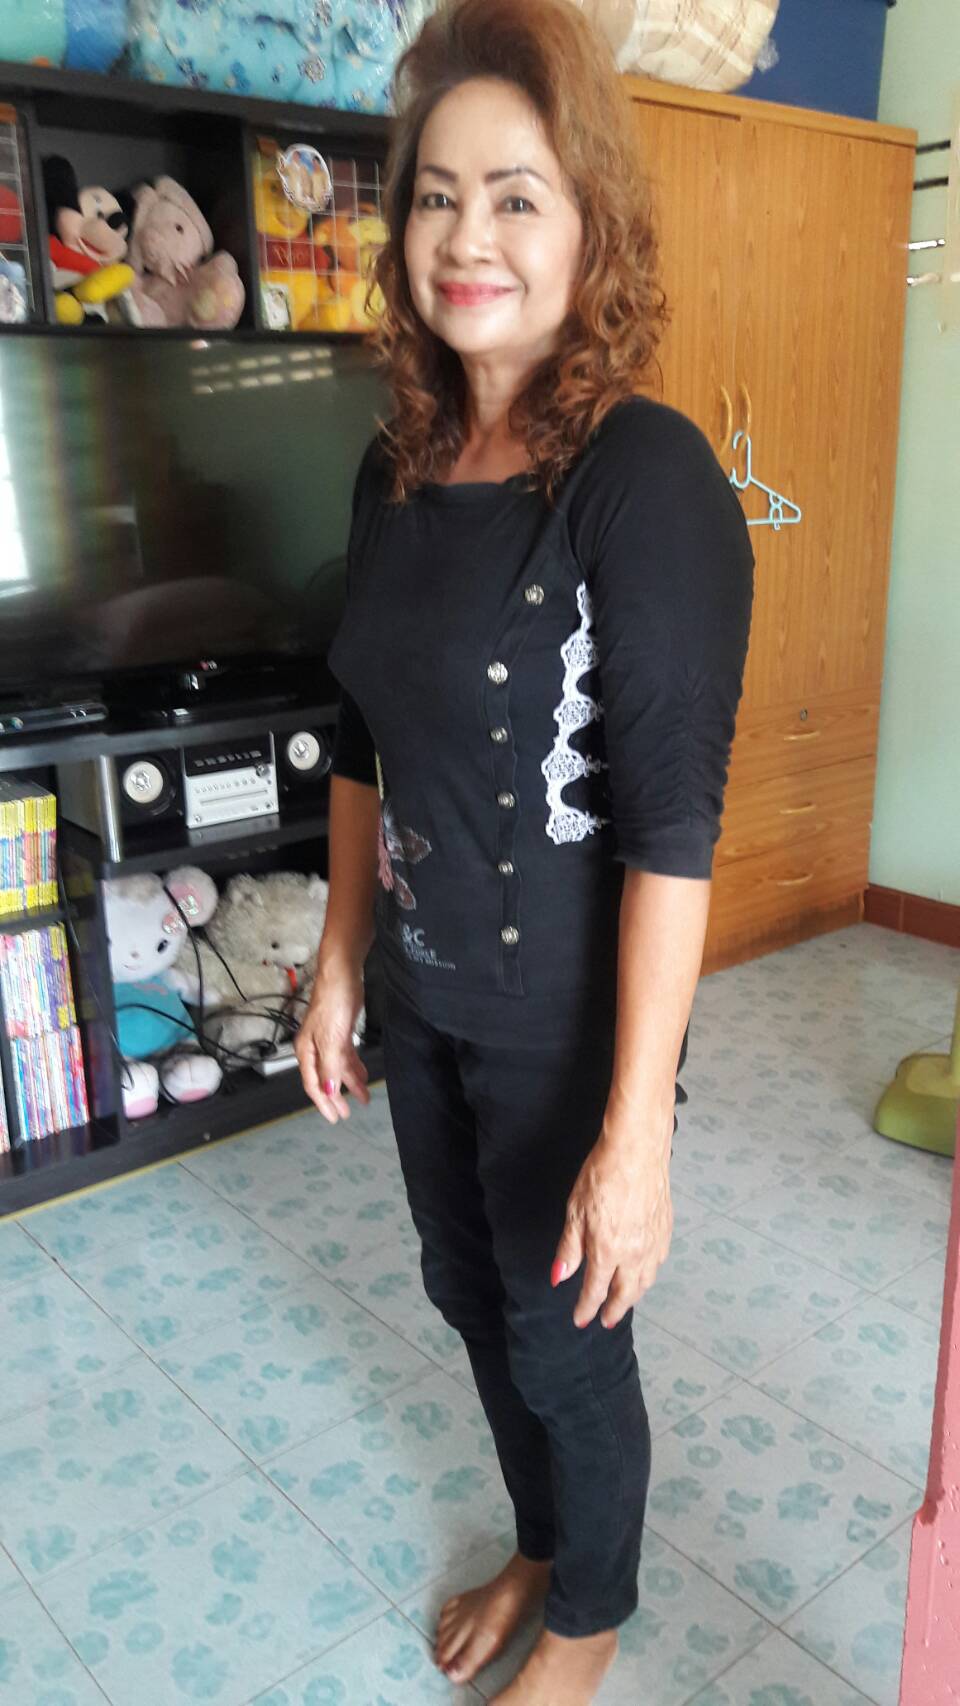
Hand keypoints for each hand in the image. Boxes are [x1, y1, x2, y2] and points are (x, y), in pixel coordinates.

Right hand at [293, 965, 370, 1122]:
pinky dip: (353, 1067)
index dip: (323, 1102)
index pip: (313, 1084)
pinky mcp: (340, 1031)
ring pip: (337, 1068)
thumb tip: (328, 1091)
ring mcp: (327, 1039)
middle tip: (347, 1113)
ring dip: (349, 1083)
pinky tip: (362, 1076)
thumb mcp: (333, 1038)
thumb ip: (330, 1066)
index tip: (335, 1117)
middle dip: (335, 1097)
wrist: (342, 974)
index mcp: (307, 1050)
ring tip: (363, 1097)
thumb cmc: (333, 1002)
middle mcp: (315, 1047)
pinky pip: (345, 1056)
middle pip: (324, 1079)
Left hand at [551, 1119, 672, 1329]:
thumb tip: (559, 1277)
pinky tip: (645, 1273)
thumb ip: (569, 1248)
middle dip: (614, 1310)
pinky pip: (658, 1262)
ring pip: (645, 1281)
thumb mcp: (575, 1210)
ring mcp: (653, 1242)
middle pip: (625, 1293)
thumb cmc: (602, 1174)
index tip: (580, 1320)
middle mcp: (634, 1253)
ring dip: (633, 1296)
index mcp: (608, 1251)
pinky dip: (649, 1275)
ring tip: (624, 1302)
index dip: (586, 1308)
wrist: (637, 1148)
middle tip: (606, 1322)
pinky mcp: (665, 1228)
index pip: (595, 1291)